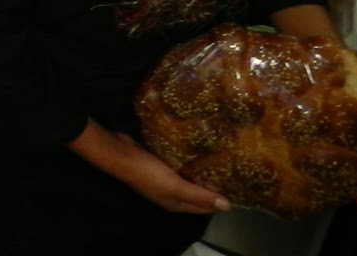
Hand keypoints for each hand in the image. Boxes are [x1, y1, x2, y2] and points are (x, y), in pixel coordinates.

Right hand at [104, 132, 229, 214]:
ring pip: (189, 176)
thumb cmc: (147, 172)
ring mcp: (164, 177)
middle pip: (198, 192)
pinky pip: (180, 164)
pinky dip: (190, 160)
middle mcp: (171, 193)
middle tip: (231, 169)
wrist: (119, 152)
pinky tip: (199, 149)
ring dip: (202, 170)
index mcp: (176, 203)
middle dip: (212, 183)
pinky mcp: (160, 162)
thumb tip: (228, 207)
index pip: (204, 207)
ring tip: (220, 157)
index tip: (237, 186)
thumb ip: (199, 196)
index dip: (220, 200)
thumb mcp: (175, 186)